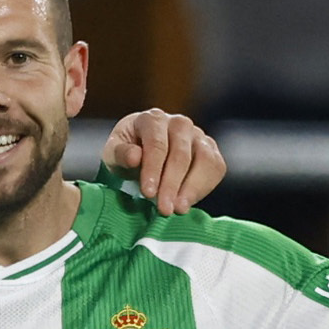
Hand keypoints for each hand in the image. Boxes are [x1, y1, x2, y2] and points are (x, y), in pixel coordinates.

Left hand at [101, 108, 225, 214]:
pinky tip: (188, 202)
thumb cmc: (126, 154)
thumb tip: (135, 157)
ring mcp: (198, 135)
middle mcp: (179, 123)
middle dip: (172, 184)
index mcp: (153, 119)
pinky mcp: (210, 150)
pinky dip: (204, 187)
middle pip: (180, 154)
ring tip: (178, 208)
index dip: (153, 170)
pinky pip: (216, 167)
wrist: (142, 155)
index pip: (157, 144)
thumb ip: (120, 154)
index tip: (148, 193)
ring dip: (191, 187)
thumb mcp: (113, 155)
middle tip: (164, 209)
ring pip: (203, 159)